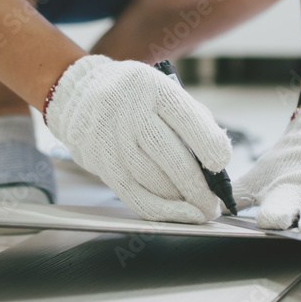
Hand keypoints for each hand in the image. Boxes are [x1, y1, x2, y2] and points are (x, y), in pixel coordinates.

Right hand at [44, 55, 231, 222]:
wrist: (79, 92)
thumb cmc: (134, 96)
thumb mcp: (165, 90)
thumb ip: (194, 120)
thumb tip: (218, 163)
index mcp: (153, 87)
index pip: (187, 119)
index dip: (209, 146)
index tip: (221, 165)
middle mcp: (129, 112)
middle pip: (170, 158)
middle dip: (198, 188)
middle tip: (213, 205)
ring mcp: (110, 138)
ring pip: (152, 181)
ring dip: (180, 203)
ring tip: (198, 211)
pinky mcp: (99, 162)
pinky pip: (132, 195)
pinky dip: (158, 210)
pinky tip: (176, 214)